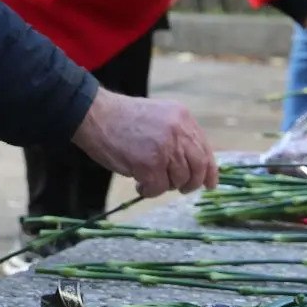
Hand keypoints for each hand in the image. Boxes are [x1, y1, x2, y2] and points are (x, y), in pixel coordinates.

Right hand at [70, 88, 215, 197]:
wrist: (95, 115)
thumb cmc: (122, 118)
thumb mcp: (159, 117)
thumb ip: (178, 135)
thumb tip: (195, 164)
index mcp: (183, 117)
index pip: (205, 149)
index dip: (210, 171)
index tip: (210, 185)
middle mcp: (178, 131)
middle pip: (198, 168)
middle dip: (190, 183)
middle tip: (179, 188)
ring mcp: (165, 148)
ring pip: (178, 180)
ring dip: (164, 185)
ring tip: (147, 178)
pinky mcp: (149, 164)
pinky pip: (158, 188)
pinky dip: (149, 191)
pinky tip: (138, 183)